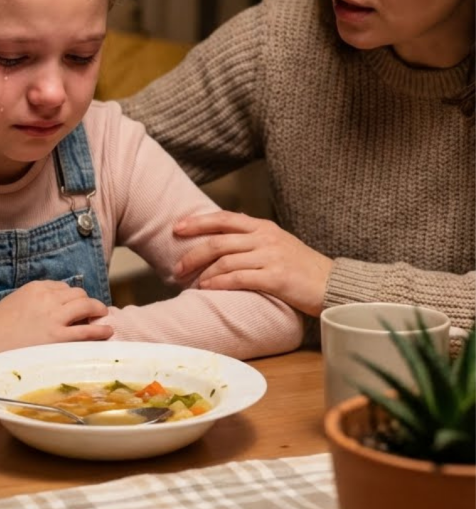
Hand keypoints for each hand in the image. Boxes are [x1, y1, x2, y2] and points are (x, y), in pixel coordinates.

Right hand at [0, 281, 113, 351]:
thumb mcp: (16, 302)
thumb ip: (36, 300)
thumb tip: (55, 305)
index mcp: (36, 288)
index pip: (63, 287)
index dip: (71, 297)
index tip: (74, 305)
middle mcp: (48, 298)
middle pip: (78, 294)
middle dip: (86, 302)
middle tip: (92, 310)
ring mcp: (55, 318)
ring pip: (86, 306)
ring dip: (97, 310)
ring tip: (103, 316)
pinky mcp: (59, 337)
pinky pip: (87, 331)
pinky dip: (100, 330)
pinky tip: (107, 331)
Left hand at [173, 210, 332, 315]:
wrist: (332, 284)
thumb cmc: (301, 267)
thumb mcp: (277, 244)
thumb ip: (252, 240)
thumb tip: (221, 242)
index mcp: (263, 227)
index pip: (223, 219)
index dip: (197, 222)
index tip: (176, 228)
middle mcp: (265, 238)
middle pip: (218, 241)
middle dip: (193, 254)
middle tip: (177, 268)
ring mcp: (271, 256)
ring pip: (225, 260)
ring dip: (203, 272)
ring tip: (191, 283)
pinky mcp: (276, 277)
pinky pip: (239, 278)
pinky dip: (219, 283)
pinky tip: (208, 288)